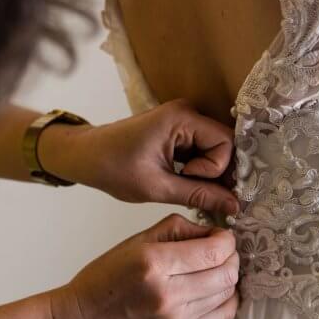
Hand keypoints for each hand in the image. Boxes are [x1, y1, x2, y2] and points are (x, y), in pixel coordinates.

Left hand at [37, 99, 237, 215]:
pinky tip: (180, 181)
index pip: (226, 142)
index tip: (187, 178)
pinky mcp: (178, 131)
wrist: (85, 156)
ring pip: (214, 151)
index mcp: (181, 118)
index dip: (215, 168)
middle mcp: (186, 113)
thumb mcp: (158, 187)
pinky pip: (201, 151)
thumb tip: (233, 206)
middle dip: (214, 173)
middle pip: (223, 145)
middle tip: (192, 191)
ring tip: (180, 186)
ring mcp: (183, 121)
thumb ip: (199, 195)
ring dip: (205, 173)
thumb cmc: (113, 167)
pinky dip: (197, 170)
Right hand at [48, 214, 239, 318]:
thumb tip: (211, 231)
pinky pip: (223, 317)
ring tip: (214, 269)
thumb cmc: (104, 279)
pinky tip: (216, 291)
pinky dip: (227, 300)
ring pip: (228, 293)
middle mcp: (168, 292)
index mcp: (154, 263)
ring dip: (228, 277)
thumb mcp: (135, 242)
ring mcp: (176, 318)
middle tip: (220, 251)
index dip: (226, 240)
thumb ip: (176, 229)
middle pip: (226, 273)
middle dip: (231, 257)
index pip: (214, 251)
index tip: (221, 236)